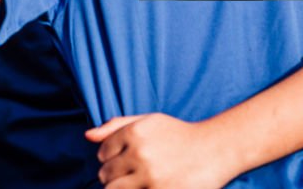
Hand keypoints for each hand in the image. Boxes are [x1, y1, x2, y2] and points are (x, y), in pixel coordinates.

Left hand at [85, 114, 235, 188]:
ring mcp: (150, 177)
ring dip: (120, 188)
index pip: (102, 152)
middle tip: (131, 174)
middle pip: (105, 174)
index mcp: (135, 132)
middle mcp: (140, 154)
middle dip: (113, 176)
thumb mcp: (149, 121)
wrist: (214, 150)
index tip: (125, 159)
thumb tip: (88, 136)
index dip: (111, 157)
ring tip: (135, 182)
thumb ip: (116, 126)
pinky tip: (144, 186)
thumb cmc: (178, 135)